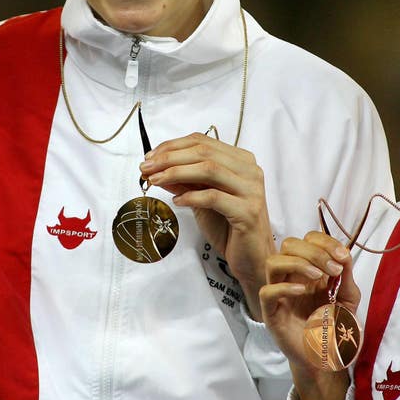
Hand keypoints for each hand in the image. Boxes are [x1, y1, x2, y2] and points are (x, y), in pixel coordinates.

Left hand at [140, 132, 274, 318]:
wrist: (252, 258)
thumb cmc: (229, 226)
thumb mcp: (202, 199)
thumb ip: (184, 181)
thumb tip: (156, 168)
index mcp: (241, 161)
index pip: (203, 141)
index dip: (173, 146)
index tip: (150, 156)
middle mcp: (250, 170)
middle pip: (204, 152)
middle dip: (170, 158)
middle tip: (146, 167)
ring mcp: (251, 190)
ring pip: (209, 169)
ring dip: (176, 172)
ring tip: (155, 180)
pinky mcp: (248, 211)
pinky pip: (214, 197)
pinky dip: (191, 197)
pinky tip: (177, 201)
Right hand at [260, 231, 359, 399]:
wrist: (328, 358)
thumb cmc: (335, 326)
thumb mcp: (348, 298)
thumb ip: (346, 276)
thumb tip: (344, 254)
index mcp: (309, 267)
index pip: (308, 239)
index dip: (325, 242)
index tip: (343, 257)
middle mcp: (291, 276)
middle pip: (289, 244)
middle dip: (313, 251)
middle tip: (333, 268)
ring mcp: (279, 293)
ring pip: (273, 262)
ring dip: (298, 263)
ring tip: (318, 277)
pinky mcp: (272, 313)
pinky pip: (267, 292)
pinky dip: (284, 287)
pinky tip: (303, 292)